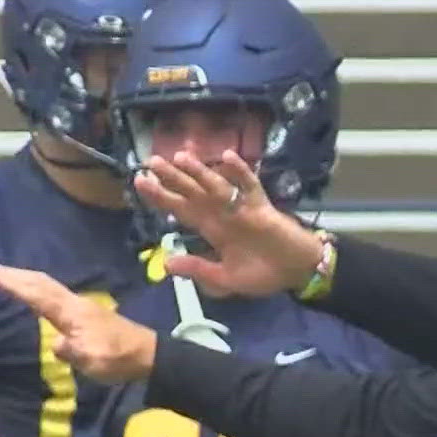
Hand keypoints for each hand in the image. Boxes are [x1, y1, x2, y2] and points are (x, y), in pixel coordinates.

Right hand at [0, 265, 158, 382]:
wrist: (147, 354)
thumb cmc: (118, 359)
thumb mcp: (93, 361)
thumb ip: (71, 351)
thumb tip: (55, 344)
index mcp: (71, 313)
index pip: (35, 294)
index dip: (11, 283)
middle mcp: (73, 303)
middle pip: (39, 282)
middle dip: (13, 274)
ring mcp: (80, 305)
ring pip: (46, 285)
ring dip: (24, 278)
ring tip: (4, 274)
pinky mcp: (85, 311)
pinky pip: (53, 292)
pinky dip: (37, 286)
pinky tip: (34, 291)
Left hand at [134, 150, 323, 297]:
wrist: (296, 273)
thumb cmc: (262, 274)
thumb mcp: (225, 278)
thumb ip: (199, 270)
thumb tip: (167, 264)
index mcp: (211, 230)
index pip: (181, 209)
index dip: (161, 196)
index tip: (139, 182)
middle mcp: (221, 215)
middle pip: (193, 193)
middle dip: (173, 178)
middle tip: (151, 162)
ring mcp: (240, 208)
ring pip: (216, 186)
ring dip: (200, 172)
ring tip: (181, 157)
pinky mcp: (261, 208)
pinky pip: (249, 187)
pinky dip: (240, 172)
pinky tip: (227, 157)